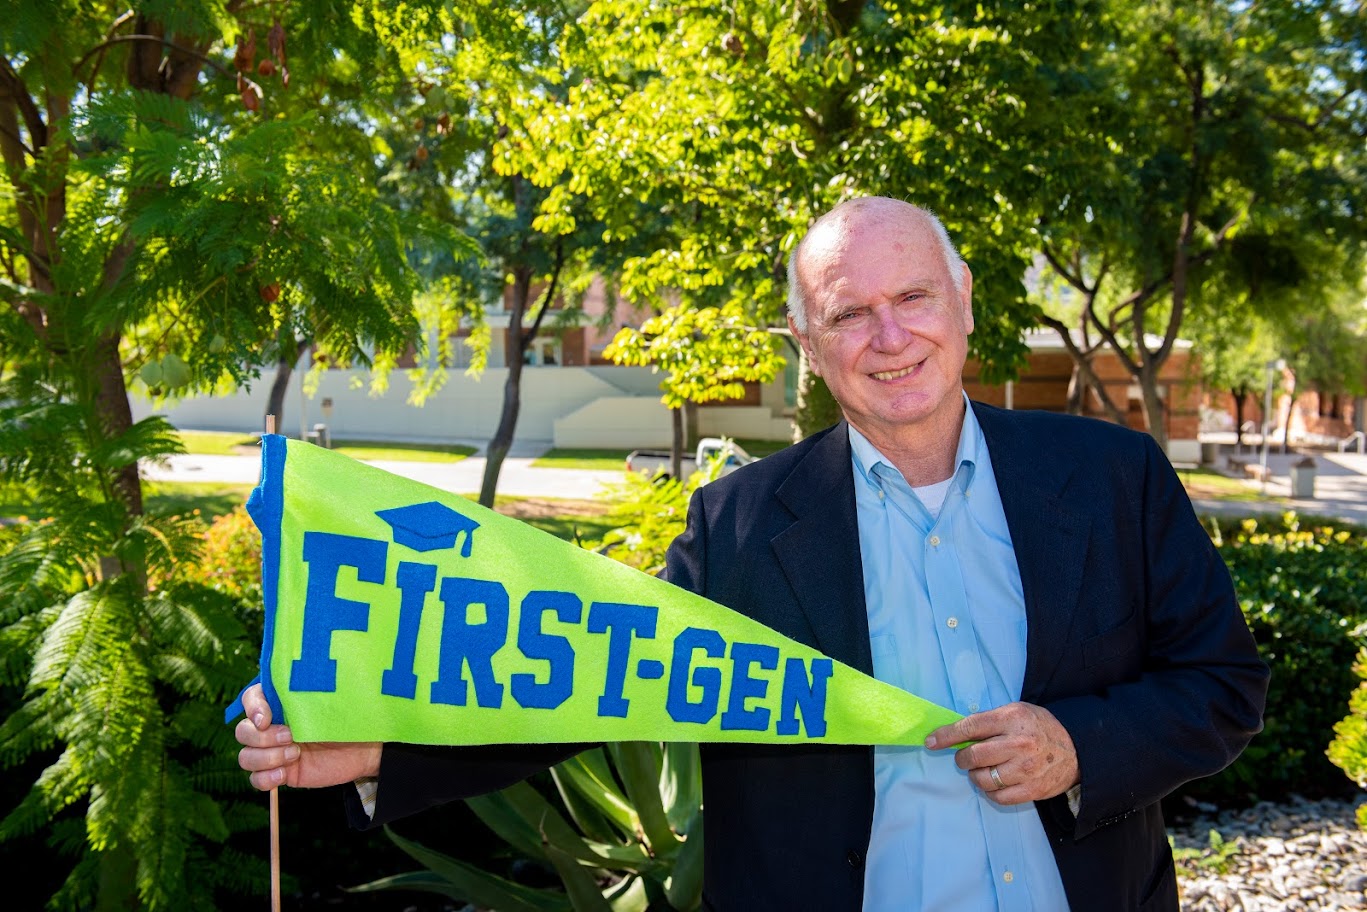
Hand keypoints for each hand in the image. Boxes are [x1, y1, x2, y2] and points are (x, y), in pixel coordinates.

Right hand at [235, 683, 382, 790]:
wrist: (366, 746)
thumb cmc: (348, 717)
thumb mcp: (329, 699)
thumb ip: (304, 693)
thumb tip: (292, 683)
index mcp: (281, 702)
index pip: (251, 698)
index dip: (252, 708)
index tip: (266, 718)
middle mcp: (273, 726)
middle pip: (243, 731)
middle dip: (262, 737)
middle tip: (291, 736)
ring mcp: (274, 750)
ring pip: (246, 757)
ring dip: (266, 758)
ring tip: (295, 754)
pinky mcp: (281, 771)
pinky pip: (256, 779)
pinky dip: (266, 778)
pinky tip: (285, 774)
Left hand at [925, 702, 1078, 805]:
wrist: (1076, 749)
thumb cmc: (1038, 727)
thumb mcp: (1015, 712)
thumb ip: (988, 721)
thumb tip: (954, 733)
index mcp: (1013, 718)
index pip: (970, 727)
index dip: (946, 736)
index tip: (931, 742)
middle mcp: (1019, 744)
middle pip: (973, 756)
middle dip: (962, 758)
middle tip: (965, 758)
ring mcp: (1026, 769)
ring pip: (983, 779)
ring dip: (976, 776)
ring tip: (983, 770)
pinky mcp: (1032, 790)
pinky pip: (998, 797)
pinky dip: (991, 791)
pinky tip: (995, 782)